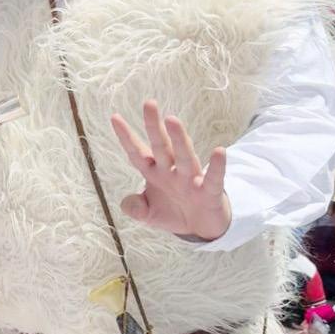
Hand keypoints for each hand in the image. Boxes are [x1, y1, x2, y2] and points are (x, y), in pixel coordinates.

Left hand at [111, 100, 230, 241]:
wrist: (202, 230)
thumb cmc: (174, 213)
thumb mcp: (149, 215)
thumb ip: (136, 208)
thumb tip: (127, 204)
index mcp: (155, 173)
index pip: (137, 153)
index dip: (126, 137)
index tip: (114, 117)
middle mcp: (172, 172)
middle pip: (161, 146)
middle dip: (154, 126)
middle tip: (148, 103)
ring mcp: (191, 180)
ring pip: (184, 156)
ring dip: (179, 139)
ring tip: (172, 120)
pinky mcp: (210, 192)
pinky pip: (214, 178)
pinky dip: (217, 166)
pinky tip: (219, 151)